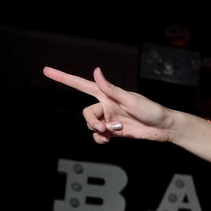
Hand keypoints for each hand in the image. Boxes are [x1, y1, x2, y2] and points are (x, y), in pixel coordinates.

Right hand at [42, 66, 172, 143]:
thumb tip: (96, 70)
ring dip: (98, 132)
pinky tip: (108, 140)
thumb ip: (111, 88)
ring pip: (92, 126)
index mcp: (107, 94)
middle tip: (104, 128)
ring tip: (113, 133)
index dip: (64, 78)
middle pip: (86, 114)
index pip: (81, 84)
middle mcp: (106, 105)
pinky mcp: (115, 131)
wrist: (164, 128)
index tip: (47, 70)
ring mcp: (110, 119)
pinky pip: (99, 136)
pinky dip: (100, 140)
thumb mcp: (130, 99)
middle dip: (91, 122)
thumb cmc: (151, 110)